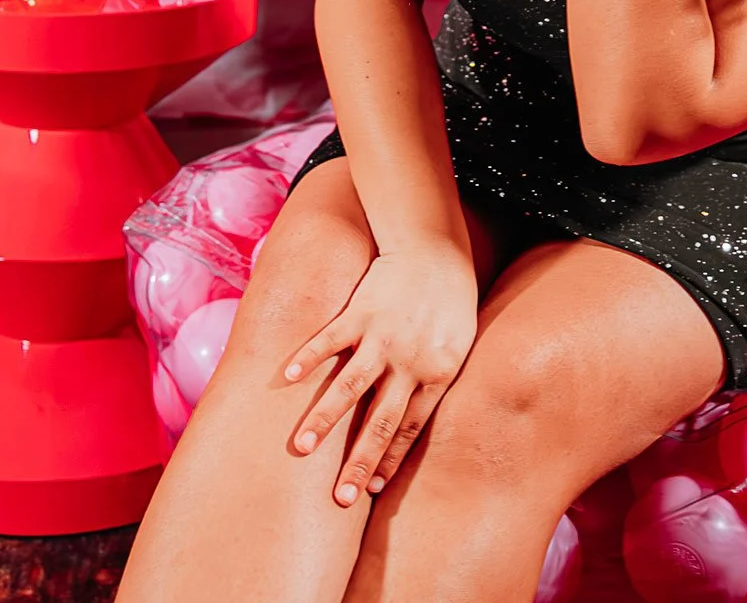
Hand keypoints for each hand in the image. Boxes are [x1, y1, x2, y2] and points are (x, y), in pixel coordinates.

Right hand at [283, 243, 478, 505]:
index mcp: (437, 373)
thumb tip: (416, 419)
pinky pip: (330, 339)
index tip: (369, 488)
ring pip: (349, 386)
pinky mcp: (360, 311)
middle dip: (359, 462)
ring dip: (324, 419)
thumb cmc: (450, 300)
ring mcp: (382, 336)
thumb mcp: (458, 344)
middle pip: (380, 422)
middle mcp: (409, 361)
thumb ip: (435, 379)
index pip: (409, 429)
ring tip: (302, 448)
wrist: (436, 248)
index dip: (388, 460)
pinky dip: (308, 357)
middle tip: (340, 497)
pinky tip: (288, 378)